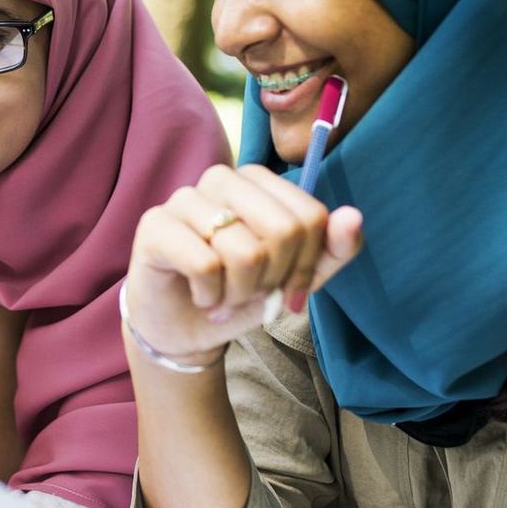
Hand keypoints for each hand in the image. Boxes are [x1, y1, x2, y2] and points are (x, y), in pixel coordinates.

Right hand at [125, 164, 363, 364]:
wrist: (186, 329)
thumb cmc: (241, 294)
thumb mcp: (296, 278)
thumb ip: (332, 250)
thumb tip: (352, 215)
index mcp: (257, 180)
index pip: (310, 216)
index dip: (306, 266)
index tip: (287, 288)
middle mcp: (220, 178)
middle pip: (283, 230)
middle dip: (274, 279)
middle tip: (252, 293)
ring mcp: (184, 199)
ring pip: (244, 251)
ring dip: (241, 293)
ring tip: (225, 297)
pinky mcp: (154, 226)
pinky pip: (206, 265)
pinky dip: (212, 296)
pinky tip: (201, 296)